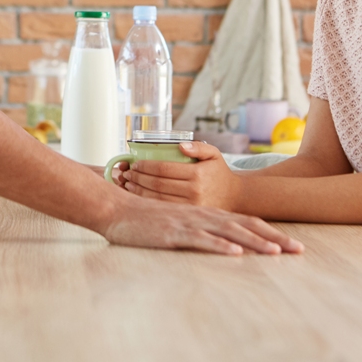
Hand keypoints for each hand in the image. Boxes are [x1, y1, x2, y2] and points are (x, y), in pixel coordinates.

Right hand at [102, 194, 302, 255]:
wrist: (116, 207)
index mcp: (206, 213)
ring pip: (228, 233)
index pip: (246, 221)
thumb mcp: (179, 219)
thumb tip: (221, 239)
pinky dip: (219, 246)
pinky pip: (200, 240)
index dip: (270, 231)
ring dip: (253, 242)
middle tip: (298, 250)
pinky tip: (234, 253)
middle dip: (274, 238)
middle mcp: (203, 215)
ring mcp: (189, 223)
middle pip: (245, 226)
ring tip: (275, 252)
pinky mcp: (173, 233)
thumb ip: (199, 226)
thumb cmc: (146, 216)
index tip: (291, 244)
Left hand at [122, 142, 239, 209]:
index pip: (164, 169)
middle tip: (127, 173)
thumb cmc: (219, 172)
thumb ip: (198, 147)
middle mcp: (194, 191)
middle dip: (138, 178)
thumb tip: (180, 145)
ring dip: (138, 191)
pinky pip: (163, 209)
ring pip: (157, 199)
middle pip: (157, 184)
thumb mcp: (214, 154)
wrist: (234, 197)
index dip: (146, 166)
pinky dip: (147, 202)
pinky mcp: (187, 216)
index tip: (135, 163)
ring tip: (128, 184)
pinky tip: (138, 196)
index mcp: (197, 174)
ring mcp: (190, 206)